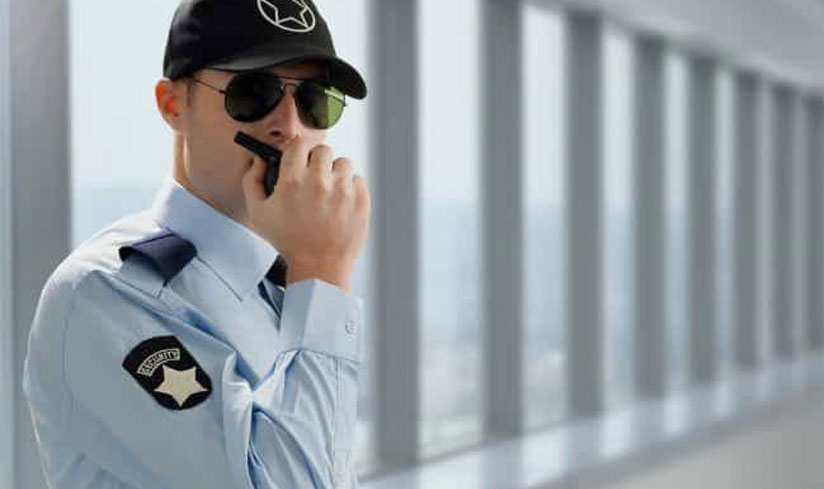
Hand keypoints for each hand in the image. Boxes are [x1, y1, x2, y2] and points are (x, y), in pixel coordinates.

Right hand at [241, 135, 370, 292]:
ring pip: (343, 163)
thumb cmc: (289, 242)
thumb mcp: (259, 213)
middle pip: (323, 150)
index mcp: (293, 181)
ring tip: (328, 191)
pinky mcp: (361, 199)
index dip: (297, 150)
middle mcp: (320, 182)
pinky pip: (357, 180)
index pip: (299, 144)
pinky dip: (349, 188)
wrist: (320, 265)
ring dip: (335, 173)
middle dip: (316, 161)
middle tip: (313, 177)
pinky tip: (339, 202)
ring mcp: (343, 190)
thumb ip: (252, 181)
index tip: (298, 158)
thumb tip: (258, 160)